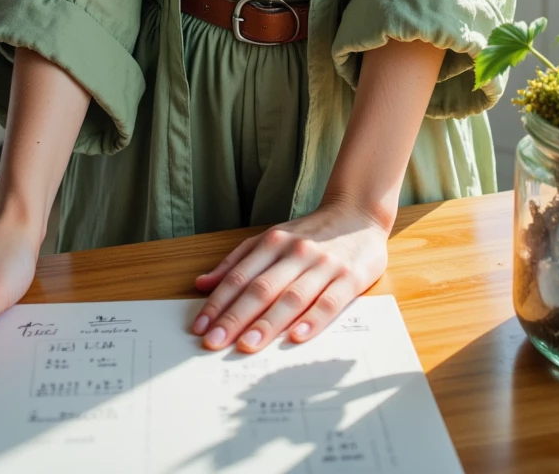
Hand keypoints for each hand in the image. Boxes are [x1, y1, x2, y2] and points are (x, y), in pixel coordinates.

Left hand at [190, 199, 390, 353]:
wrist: (358, 213)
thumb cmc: (311, 234)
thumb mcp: (271, 239)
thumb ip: (238, 261)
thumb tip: (202, 284)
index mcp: (273, 242)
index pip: (240, 276)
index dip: (218, 302)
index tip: (200, 327)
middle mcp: (296, 252)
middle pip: (261, 288)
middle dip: (235, 317)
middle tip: (214, 343)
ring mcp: (323, 265)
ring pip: (292, 297)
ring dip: (268, 322)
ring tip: (247, 344)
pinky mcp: (350, 278)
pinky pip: (329, 302)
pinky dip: (313, 320)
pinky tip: (296, 337)